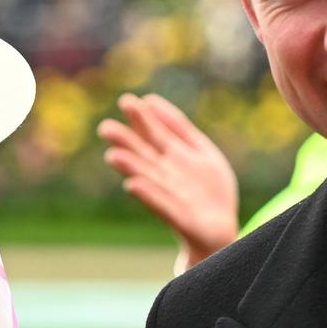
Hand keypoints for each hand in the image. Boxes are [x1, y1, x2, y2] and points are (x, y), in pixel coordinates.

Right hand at [98, 93, 239, 269]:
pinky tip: (132, 186)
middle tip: (105, 128)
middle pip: (144, 153)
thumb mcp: (202, 151)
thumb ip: (179, 129)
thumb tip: (149, 99)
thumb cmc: (209, 189)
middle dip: (126, 141)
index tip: (127, 101)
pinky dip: (148, 195)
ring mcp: (170, 193)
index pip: (155, 132)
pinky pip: (162, 204)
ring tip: (113, 156)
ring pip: (147, 177)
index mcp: (173, 154)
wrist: (221, 228)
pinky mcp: (178, 217)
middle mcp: (166, 172)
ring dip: (130, 167)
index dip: (143, 118)